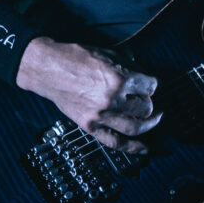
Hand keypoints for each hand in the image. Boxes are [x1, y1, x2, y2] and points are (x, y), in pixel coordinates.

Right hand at [16, 38, 160, 152]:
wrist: (49, 69)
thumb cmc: (76, 58)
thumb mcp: (108, 53)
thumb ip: (129, 65)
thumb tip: (144, 75)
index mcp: (119, 78)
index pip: (150, 86)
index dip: (152, 84)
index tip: (149, 84)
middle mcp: (113, 98)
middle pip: (145, 106)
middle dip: (149, 102)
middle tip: (147, 98)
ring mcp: (101, 115)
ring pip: (136, 126)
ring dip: (148, 123)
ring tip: (153, 118)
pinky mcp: (90, 126)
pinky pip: (115, 142)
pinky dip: (133, 148)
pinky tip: (144, 148)